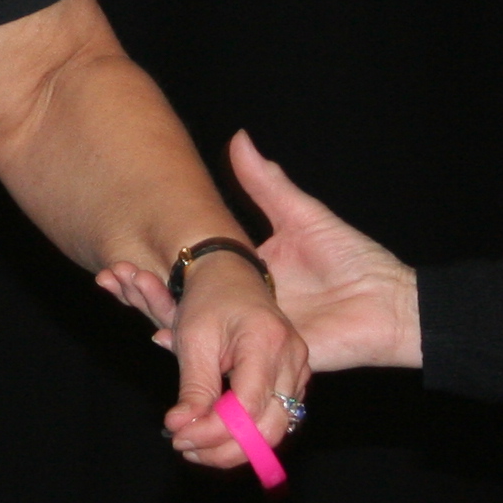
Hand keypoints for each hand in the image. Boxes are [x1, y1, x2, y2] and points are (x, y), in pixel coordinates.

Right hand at [98, 132, 420, 373]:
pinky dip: (194, 356)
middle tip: (111, 275)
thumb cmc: (353, 259)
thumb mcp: (301, 214)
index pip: (193, 275)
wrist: (391, 302)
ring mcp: (253, 340)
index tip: (122, 256)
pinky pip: (227, 364)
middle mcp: (243, 312)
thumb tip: (238, 138)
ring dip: (159, 317)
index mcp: (246, 279)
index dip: (159, 266)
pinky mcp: (270, 363)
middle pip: (184, 305)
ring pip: (196, 335)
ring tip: (127, 293)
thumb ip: (266, 183)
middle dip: (144, 292)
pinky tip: (163, 338)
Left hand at [152, 241, 312, 471]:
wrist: (230, 273)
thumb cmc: (209, 300)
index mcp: (267, 342)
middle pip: (269, 428)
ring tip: (193, 442)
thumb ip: (192, 388)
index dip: (213, 431)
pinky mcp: (295, 378)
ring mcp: (300, 369)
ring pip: (276, 429)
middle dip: (225, 449)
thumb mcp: (193, 339)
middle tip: (185, 447)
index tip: (178, 436)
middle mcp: (293, 358)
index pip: (247, 407)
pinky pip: (277, 418)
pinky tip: (214, 432)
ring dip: (234, 446)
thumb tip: (180, 428)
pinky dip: (247, 433)